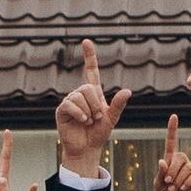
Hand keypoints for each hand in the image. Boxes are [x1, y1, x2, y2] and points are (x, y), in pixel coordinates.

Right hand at [54, 41, 130, 179]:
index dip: (89, 56)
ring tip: (89, 121)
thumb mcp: (112, 118)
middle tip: (97, 117)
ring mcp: (70, 101)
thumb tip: (128, 91)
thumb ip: (118, 105)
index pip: (91, 70)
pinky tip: (83, 121)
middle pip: (88, 88)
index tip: (86, 41)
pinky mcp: (62, 110)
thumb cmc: (99, 133)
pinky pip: (71, 105)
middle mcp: (80, 94)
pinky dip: (80, 113)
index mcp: (93, 93)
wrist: (87, 148)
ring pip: (80, 96)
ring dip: (89, 111)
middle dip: (96, 104)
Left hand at [153, 115, 190, 190]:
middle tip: (168, 183)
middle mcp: (183, 162)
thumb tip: (163, 161)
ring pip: (187, 167)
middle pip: (180, 157)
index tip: (174, 116)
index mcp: (171, 160)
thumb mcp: (158, 185)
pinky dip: (187, 181)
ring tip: (175, 189)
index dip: (172, 129)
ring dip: (179, 179)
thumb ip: (160, 173)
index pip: (172, 142)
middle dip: (172, 171)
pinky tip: (184, 188)